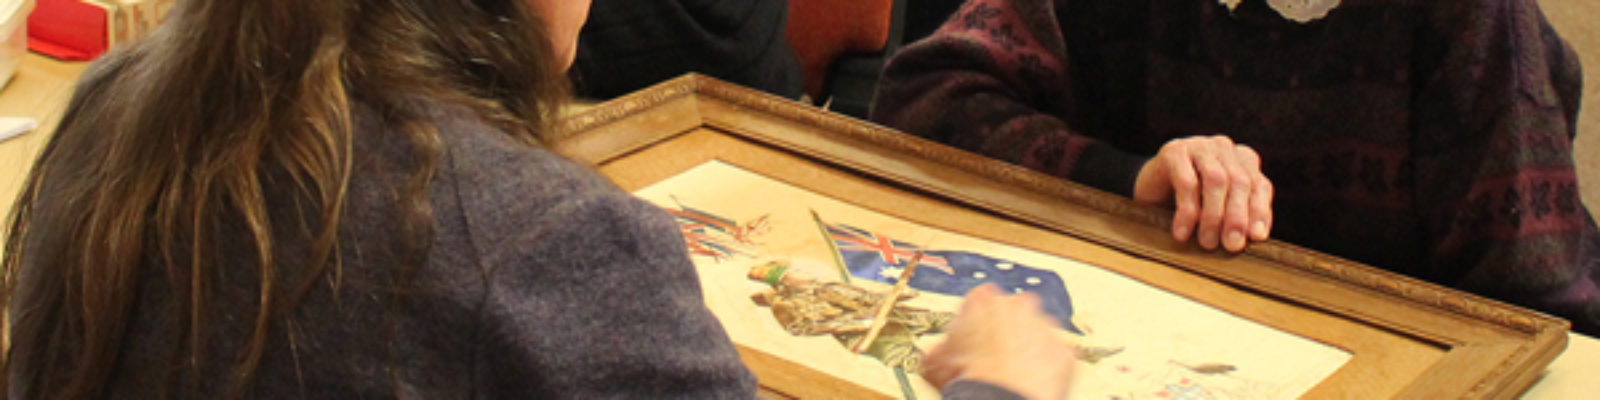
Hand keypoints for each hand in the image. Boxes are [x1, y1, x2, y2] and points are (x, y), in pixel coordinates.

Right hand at [922, 284, 1075, 399]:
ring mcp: (1046, 327)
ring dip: (1029, 349)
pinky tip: (1031, 385)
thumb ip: (941, 347)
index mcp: (984, 299)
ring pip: (1037, 334)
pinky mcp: (1065, 351)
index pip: (980, 300)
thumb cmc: (964, 380)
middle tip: (996, 358)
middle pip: (1014, 312)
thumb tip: (938, 352)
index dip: (976, 322)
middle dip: (1007, 330)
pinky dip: (1047, 369)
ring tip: (1014, 376)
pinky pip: (1056, 358)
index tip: (973, 341)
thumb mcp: (935, 361)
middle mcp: (1019, 304)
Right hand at [1133, 135, 1273, 251]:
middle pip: (1239, 182)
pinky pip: (1186, 182)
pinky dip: (1187, 211)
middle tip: (1232, 245)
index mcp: (1243, 159)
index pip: (1259, 185)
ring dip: (1214, 215)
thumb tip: (1256, 235)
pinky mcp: (1174, 151)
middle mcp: (1224, 148)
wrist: (1151, 189)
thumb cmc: (1191, 201)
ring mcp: (1199, 146)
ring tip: (1207, 242)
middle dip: (1237, 217)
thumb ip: (1240, 215)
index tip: (1256, 237)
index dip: (1260, 211)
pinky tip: (1182, 232)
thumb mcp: (1220, 208)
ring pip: (1216, 180)